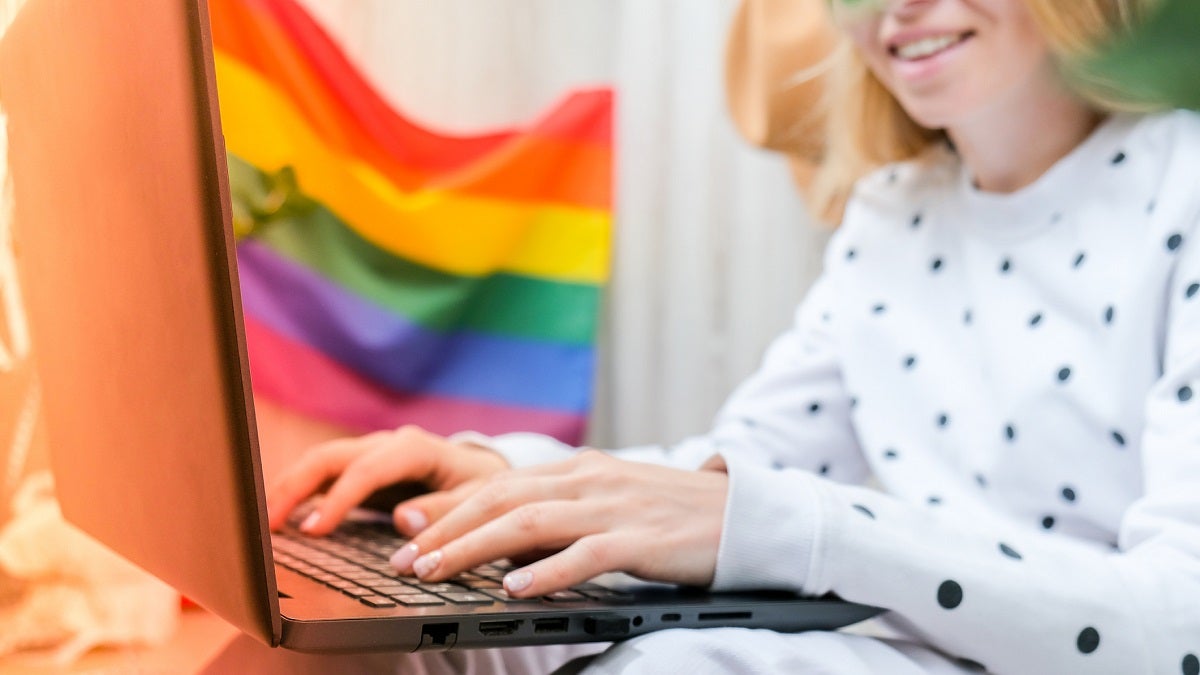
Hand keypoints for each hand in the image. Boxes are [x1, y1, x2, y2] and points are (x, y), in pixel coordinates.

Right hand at [266, 425, 509, 535]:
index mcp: (416, 449)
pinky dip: (299, 493)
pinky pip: (324, 477)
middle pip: (330, 457)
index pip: (366, 469)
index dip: (337, 499)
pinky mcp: (364, 471)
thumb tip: (404, 518)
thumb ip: (447, 510)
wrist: (490, 476)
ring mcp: (373, 455)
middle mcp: (388, 445)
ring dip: (288, 488)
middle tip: (267, 525)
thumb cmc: (488, 490)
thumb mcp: (482, 501)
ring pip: (320, 463)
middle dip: (294, 486)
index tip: (314, 530)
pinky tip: (281, 518)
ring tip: (264, 523)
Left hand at [388, 450, 729, 597]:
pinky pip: (585, 555)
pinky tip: (513, 588)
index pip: (500, 484)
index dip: (450, 508)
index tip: (407, 530)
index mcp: (581, 469)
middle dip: (445, 529)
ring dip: (474, 548)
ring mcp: (616, 507)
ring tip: (435, 571)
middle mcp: (590, 479)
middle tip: (403, 559)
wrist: (744, 514)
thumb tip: (505, 541)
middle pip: (502, 499)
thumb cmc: (673, 514)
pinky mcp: (642, 539)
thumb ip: (563, 511)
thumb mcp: (612, 501)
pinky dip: (545, 572)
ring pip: (529, 522)